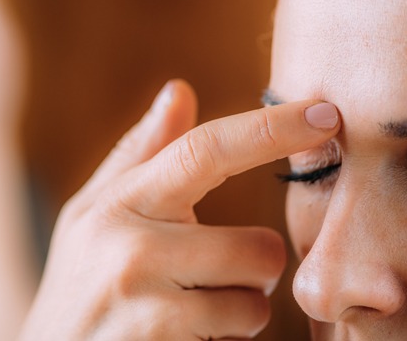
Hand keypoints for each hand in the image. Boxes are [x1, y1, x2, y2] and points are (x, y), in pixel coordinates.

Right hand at [20, 80, 340, 339]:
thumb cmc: (78, 281)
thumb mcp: (93, 213)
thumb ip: (139, 153)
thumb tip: (179, 90)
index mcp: (120, 203)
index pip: (205, 151)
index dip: (272, 129)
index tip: (328, 112)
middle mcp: (132, 248)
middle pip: (259, 248)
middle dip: (252, 268)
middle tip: (212, 276)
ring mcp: (146, 306)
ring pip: (255, 302)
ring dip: (237, 311)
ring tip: (190, 312)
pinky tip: (181, 340)